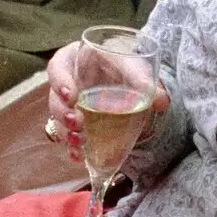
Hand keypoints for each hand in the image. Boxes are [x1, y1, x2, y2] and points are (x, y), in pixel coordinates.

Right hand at [45, 42, 170, 163]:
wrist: (127, 80)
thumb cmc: (123, 66)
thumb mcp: (133, 67)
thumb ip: (144, 79)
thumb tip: (162, 100)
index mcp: (74, 59)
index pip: (57, 67)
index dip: (60, 82)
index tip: (72, 96)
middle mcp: (66, 83)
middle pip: (54, 99)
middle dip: (63, 114)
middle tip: (78, 123)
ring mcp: (67, 105)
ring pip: (57, 120)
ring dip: (66, 133)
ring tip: (80, 143)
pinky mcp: (74, 123)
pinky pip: (67, 136)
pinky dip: (72, 148)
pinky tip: (79, 157)